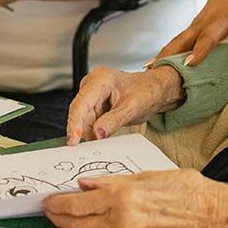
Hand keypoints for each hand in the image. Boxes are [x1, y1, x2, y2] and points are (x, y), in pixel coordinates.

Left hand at [44, 169, 227, 227]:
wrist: (209, 215)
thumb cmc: (183, 188)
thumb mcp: (146, 175)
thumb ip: (112, 181)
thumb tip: (86, 184)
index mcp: (123, 195)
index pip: (77, 204)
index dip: (57, 203)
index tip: (48, 200)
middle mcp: (121, 220)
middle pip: (76, 226)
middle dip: (59, 219)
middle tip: (52, 211)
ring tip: (70, 221)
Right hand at [67, 66, 183, 144]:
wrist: (154, 90)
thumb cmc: (146, 92)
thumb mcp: (132, 108)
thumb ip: (113, 121)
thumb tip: (96, 134)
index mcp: (101, 79)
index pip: (81, 103)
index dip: (75, 123)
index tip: (73, 141)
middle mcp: (92, 85)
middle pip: (80, 113)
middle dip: (84, 131)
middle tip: (91, 148)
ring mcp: (91, 95)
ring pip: (83, 121)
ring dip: (90, 133)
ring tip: (104, 138)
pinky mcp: (93, 105)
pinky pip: (88, 123)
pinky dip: (94, 132)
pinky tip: (103, 136)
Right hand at [154, 0, 227, 68]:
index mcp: (219, 20)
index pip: (208, 37)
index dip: (199, 50)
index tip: (188, 64)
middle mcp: (201, 24)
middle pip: (182, 40)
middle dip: (168, 55)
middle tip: (154, 71)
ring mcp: (194, 26)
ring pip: (176, 41)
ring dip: (163, 55)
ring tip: (149, 71)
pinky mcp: (191, 30)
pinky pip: (179, 42)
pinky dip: (168, 54)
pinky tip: (159, 66)